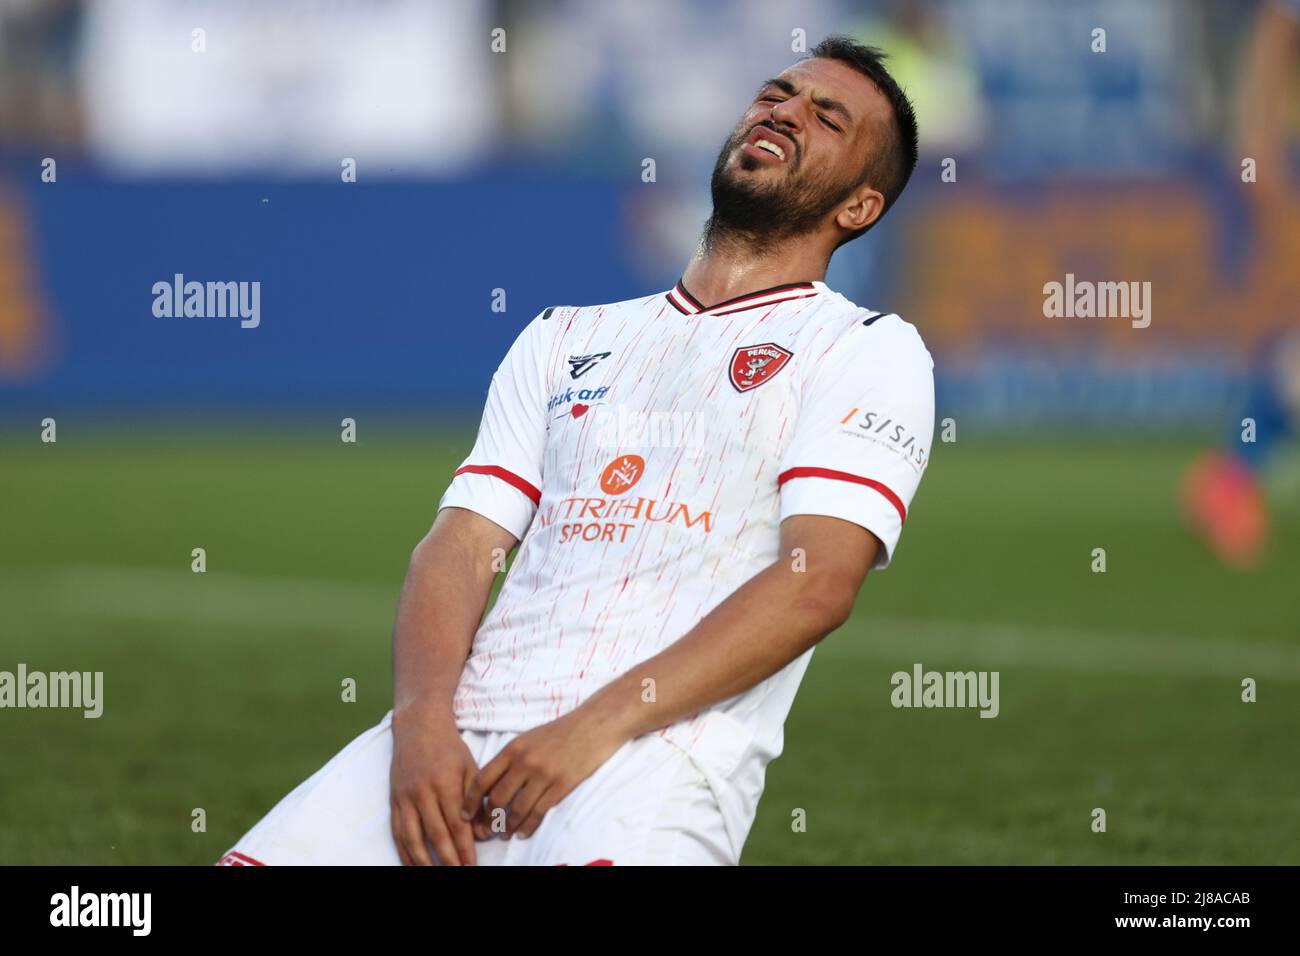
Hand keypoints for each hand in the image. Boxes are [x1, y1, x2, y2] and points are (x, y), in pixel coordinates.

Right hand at [390, 707, 479, 865]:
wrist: (418, 728)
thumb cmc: (449, 749)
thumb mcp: (470, 769)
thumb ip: (478, 802)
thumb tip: (485, 833)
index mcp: (446, 784)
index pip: (457, 825)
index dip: (465, 849)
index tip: (472, 866)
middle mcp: (424, 792)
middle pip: (436, 835)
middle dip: (448, 860)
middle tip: (459, 874)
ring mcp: (405, 798)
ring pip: (413, 838)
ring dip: (424, 862)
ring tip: (435, 875)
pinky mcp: (394, 801)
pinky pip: (397, 832)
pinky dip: (404, 852)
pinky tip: (413, 865)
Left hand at [462, 709, 626, 840]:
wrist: (593, 725)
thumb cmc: (560, 731)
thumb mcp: (528, 738)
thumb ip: (510, 758)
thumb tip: (490, 785)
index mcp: (513, 748)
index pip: (482, 779)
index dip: (470, 801)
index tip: (464, 814)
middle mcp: (524, 762)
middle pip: (497, 798)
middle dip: (488, 819)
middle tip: (486, 830)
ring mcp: (543, 774)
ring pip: (517, 809)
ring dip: (507, 826)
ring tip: (504, 834)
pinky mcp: (561, 785)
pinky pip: (539, 812)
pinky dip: (528, 826)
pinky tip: (522, 832)